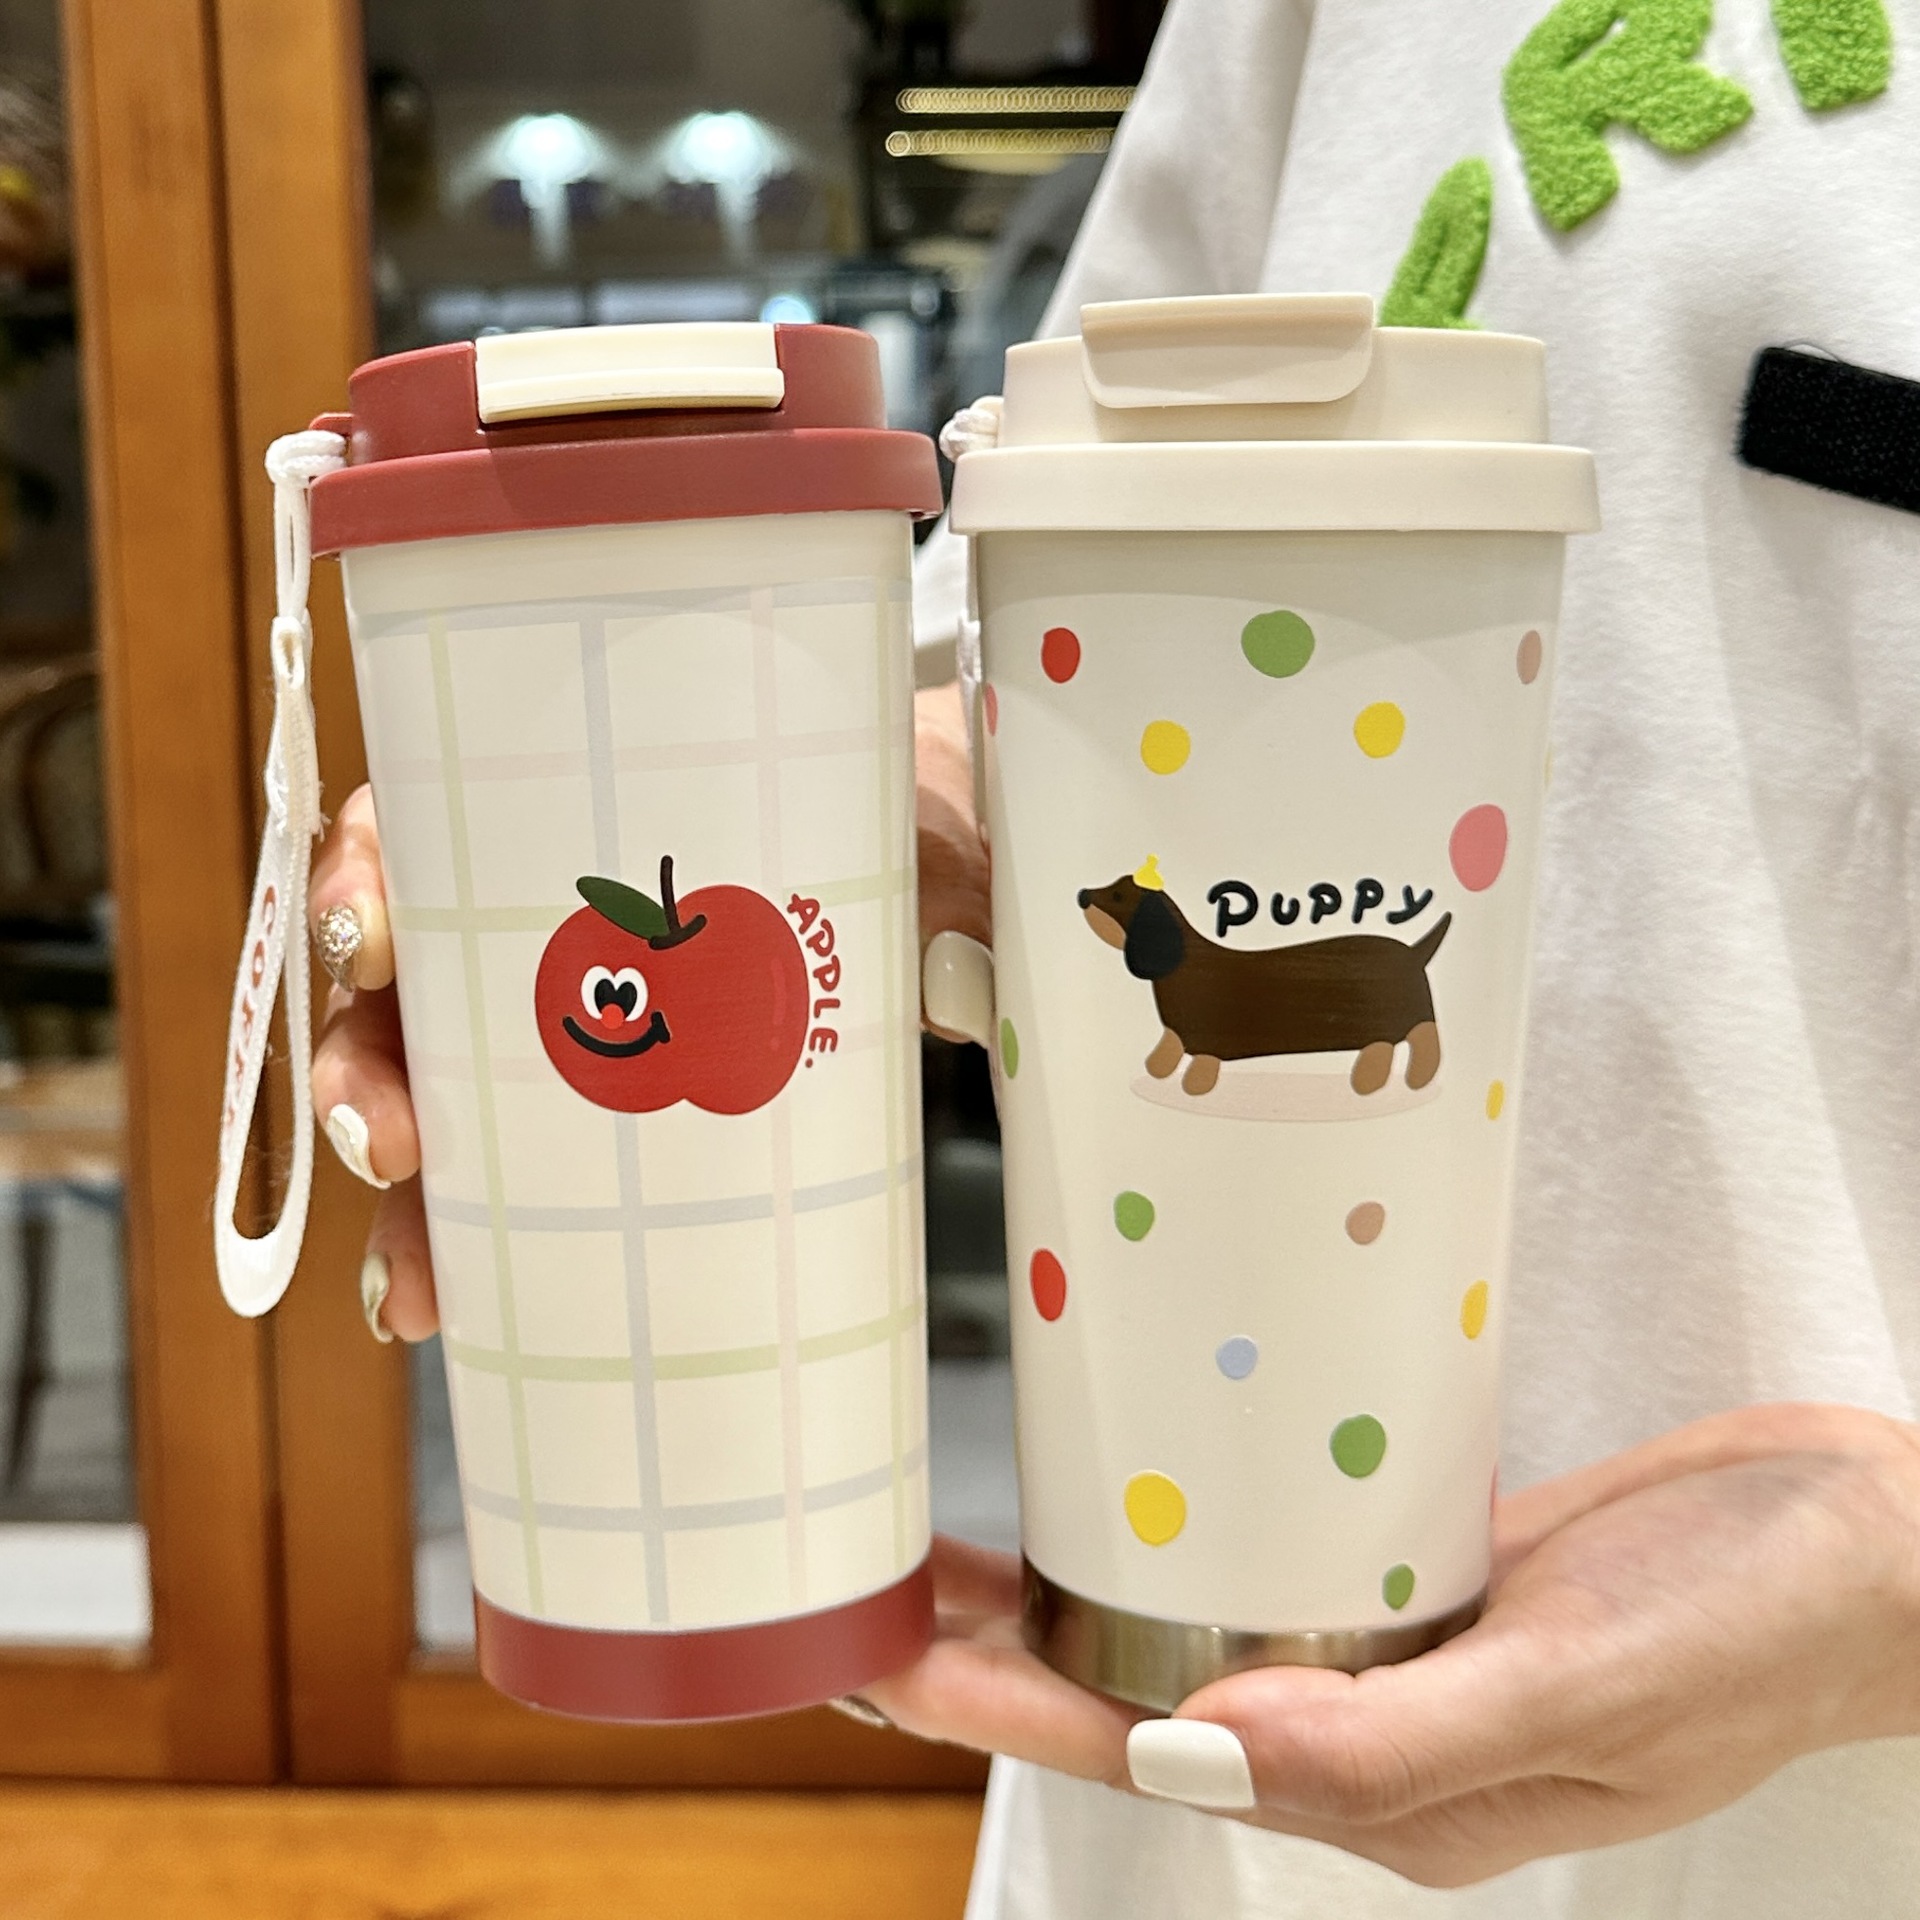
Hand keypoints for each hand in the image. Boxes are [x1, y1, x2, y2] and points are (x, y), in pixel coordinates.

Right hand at [306, 681, 989, 1340]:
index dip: (365, 880)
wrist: (933, 867)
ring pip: (432, 1095)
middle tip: (391, 1142)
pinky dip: (469, 1240)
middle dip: (367, 1069)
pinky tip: (459, 1308)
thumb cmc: (889, 831)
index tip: (373, 941)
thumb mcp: (908, 842)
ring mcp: (557, 1021)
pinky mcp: (601, 1108)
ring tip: (414, 1286)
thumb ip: (938, 899)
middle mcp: (534, 920)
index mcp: (577, 818)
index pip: (421, 825)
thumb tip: (957, 990)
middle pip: (398, 986)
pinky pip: (504, 1170)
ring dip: (406, 1193)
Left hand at [865, 1403, 1919, 1886]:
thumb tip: (1188, 1753)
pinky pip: (1279, 1554)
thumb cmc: (1755, 1625)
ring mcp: (1399, 1648)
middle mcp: (1371, 1729)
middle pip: (1142, 1686)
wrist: (1881, 1542)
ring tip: (960, 1532)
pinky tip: (1133, 1479)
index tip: (879, 1659)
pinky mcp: (1431, 1571)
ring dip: (1078, 1581)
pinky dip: (1188, 1527)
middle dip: (1002, 1649)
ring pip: (1195, 1616)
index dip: (1000, 1705)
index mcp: (1388, 1793)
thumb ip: (1383, 1742)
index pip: (1145, 1748)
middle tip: (872, 1584)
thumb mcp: (1578, 1692)